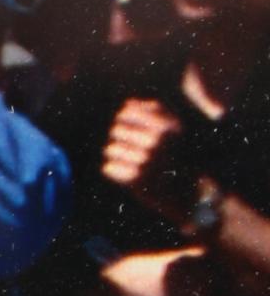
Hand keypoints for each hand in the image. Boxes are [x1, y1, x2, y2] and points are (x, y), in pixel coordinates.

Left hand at [100, 98, 200, 226]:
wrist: (188, 192)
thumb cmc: (176, 156)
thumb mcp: (172, 130)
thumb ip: (154, 111)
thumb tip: (128, 103)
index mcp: (164, 125)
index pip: (124, 113)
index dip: (124, 120)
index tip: (132, 129)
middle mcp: (155, 141)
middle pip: (115, 130)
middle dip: (120, 138)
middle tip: (132, 148)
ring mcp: (145, 160)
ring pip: (110, 149)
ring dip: (117, 155)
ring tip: (130, 161)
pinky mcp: (136, 179)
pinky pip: (108, 168)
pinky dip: (114, 171)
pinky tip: (128, 174)